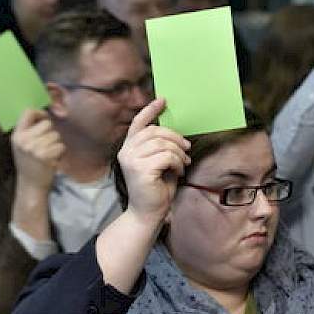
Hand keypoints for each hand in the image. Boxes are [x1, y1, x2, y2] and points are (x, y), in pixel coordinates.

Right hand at [11, 109, 63, 193]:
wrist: (31, 184)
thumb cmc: (29, 162)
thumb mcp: (22, 144)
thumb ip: (30, 130)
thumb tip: (45, 113)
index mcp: (17, 135)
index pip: (28, 112)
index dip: (40, 113)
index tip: (44, 119)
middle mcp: (24, 140)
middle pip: (47, 124)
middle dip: (51, 133)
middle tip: (46, 145)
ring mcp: (34, 147)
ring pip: (56, 135)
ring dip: (56, 144)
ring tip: (48, 154)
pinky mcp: (45, 155)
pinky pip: (61, 146)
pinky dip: (60, 153)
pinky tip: (53, 160)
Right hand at [117, 99, 190, 226]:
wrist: (148, 213)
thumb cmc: (155, 188)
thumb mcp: (158, 163)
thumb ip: (161, 147)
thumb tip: (177, 135)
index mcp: (128, 148)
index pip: (138, 123)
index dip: (150, 110)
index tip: (163, 101)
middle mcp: (126, 151)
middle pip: (155, 131)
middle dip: (175, 137)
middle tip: (187, 148)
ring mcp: (131, 160)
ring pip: (163, 144)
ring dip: (178, 153)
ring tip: (183, 163)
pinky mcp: (140, 169)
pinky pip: (167, 156)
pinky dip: (178, 163)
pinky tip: (179, 172)